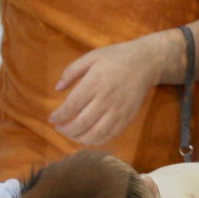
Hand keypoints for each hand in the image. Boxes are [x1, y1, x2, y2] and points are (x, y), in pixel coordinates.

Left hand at [50, 35, 168, 146]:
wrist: (146, 63)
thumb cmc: (116, 58)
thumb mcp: (91, 56)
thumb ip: (71, 71)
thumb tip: (57, 88)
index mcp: (94, 83)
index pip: (72, 106)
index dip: (59, 116)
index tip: (52, 118)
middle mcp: (106, 100)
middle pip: (82, 123)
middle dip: (66, 130)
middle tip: (59, 128)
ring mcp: (118, 111)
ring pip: (96, 134)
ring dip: (79, 139)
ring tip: (71, 135)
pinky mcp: (127, 118)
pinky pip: (110, 135)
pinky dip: (97, 141)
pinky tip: (88, 137)